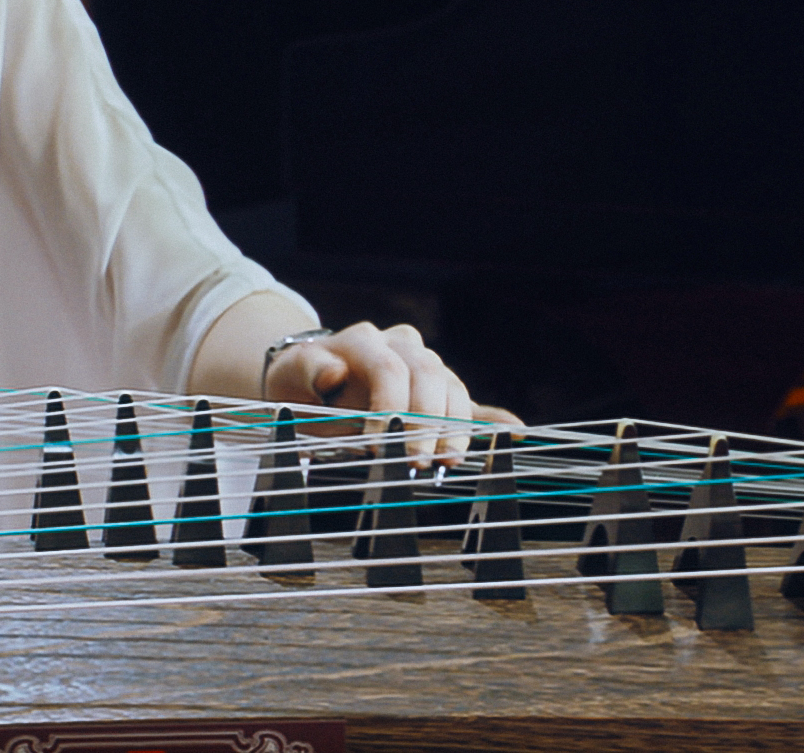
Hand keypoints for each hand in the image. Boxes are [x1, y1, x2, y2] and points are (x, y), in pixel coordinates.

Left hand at [263, 320, 521, 465]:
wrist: (308, 384)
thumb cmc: (299, 385)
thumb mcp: (290, 375)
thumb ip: (309, 370)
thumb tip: (334, 372)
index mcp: (365, 340)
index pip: (390, 368)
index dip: (389, 408)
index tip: (378, 447)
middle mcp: (401, 346)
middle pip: (428, 375)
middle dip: (424, 422)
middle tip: (416, 462)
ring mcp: (425, 366)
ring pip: (453, 387)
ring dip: (454, 427)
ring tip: (448, 462)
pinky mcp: (439, 392)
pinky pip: (470, 402)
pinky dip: (492, 417)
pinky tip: (514, 431)